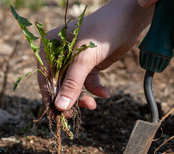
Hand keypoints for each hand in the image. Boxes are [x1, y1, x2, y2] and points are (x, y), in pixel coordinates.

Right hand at [38, 0, 153, 112]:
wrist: (129, 19)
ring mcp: (75, 61)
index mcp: (50, 48)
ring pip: (74, 86)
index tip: (55, 112)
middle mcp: (60, 55)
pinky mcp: (89, 65)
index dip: (49, 95)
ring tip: (92, 105)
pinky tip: (106, 93)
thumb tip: (61, 107)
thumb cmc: (101, 32)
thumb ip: (72, 84)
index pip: (45, 76)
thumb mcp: (84, 59)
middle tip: (72, 115)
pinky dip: (96, 89)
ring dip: (83, 97)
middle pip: (59, 83)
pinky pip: (88, 82)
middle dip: (68, 98)